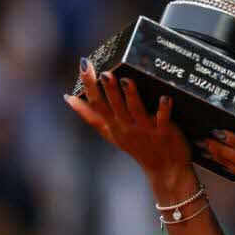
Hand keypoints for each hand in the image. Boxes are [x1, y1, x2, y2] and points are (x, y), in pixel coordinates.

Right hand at [63, 60, 191, 182]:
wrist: (165, 170)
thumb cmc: (137, 146)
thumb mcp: (110, 132)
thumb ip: (91, 116)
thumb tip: (68, 98)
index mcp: (112, 124)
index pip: (95, 104)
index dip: (88, 85)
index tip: (84, 64)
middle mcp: (126, 127)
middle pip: (113, 106)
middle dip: (107, 89)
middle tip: (103, 72)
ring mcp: (144, 131)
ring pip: (135, 110)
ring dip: (131, 95)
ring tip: (126, 80)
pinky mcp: (164, 134)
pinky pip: (163, 120)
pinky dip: (164, 110)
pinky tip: (165, 98)